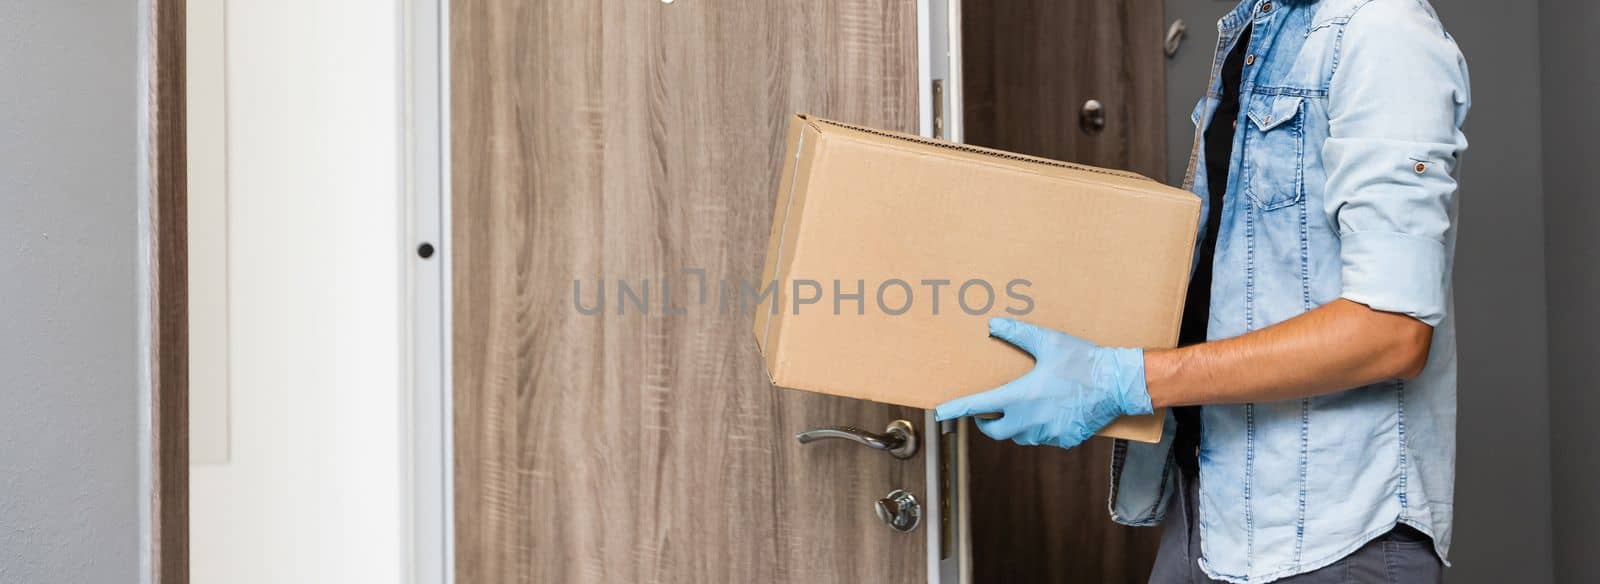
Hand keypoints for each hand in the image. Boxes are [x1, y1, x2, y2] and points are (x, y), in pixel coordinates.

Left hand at [935, 318, 1152, 448]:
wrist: (1118, 382)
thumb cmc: (1083, 360)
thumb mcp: (1048, 341)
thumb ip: (1018, 333)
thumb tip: (994, 323)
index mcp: (1021, 396)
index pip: (978, 406)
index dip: (956, 409)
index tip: (941, 412)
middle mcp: (1030, 420)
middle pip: (995, 432)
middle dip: (988, 424)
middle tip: (988, 413)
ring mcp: (1048, 432)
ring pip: (1021, 436)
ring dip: (1016, 425)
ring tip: (1024, 407)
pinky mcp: (1066, 439)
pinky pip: (1045, 437)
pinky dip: (1041, 428)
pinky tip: (1051, 411)